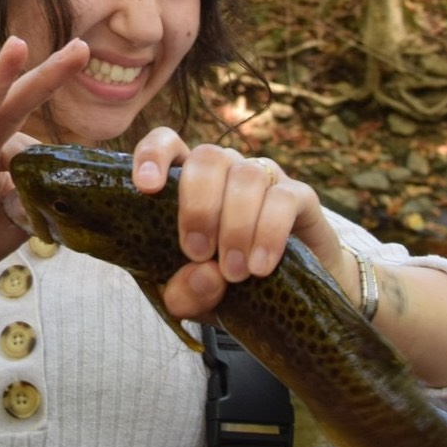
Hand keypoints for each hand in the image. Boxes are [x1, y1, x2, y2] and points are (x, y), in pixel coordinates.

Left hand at [129, 130, 351, 320]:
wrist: (292, 302)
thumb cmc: (230, 289)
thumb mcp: (198, 301)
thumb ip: (186, 295)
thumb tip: (204, 274)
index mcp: (189, 184)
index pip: (168, 144)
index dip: (153, 155)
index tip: (145, 187)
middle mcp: (226, 172)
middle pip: (208, 156)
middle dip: (199, 206)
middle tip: (198, 253)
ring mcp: (265, 179)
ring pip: (247, 175)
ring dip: (236, 226)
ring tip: (234, 273)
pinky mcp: (300, 196)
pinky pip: (284, 200)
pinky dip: (269, 233)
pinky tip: (260, 266)